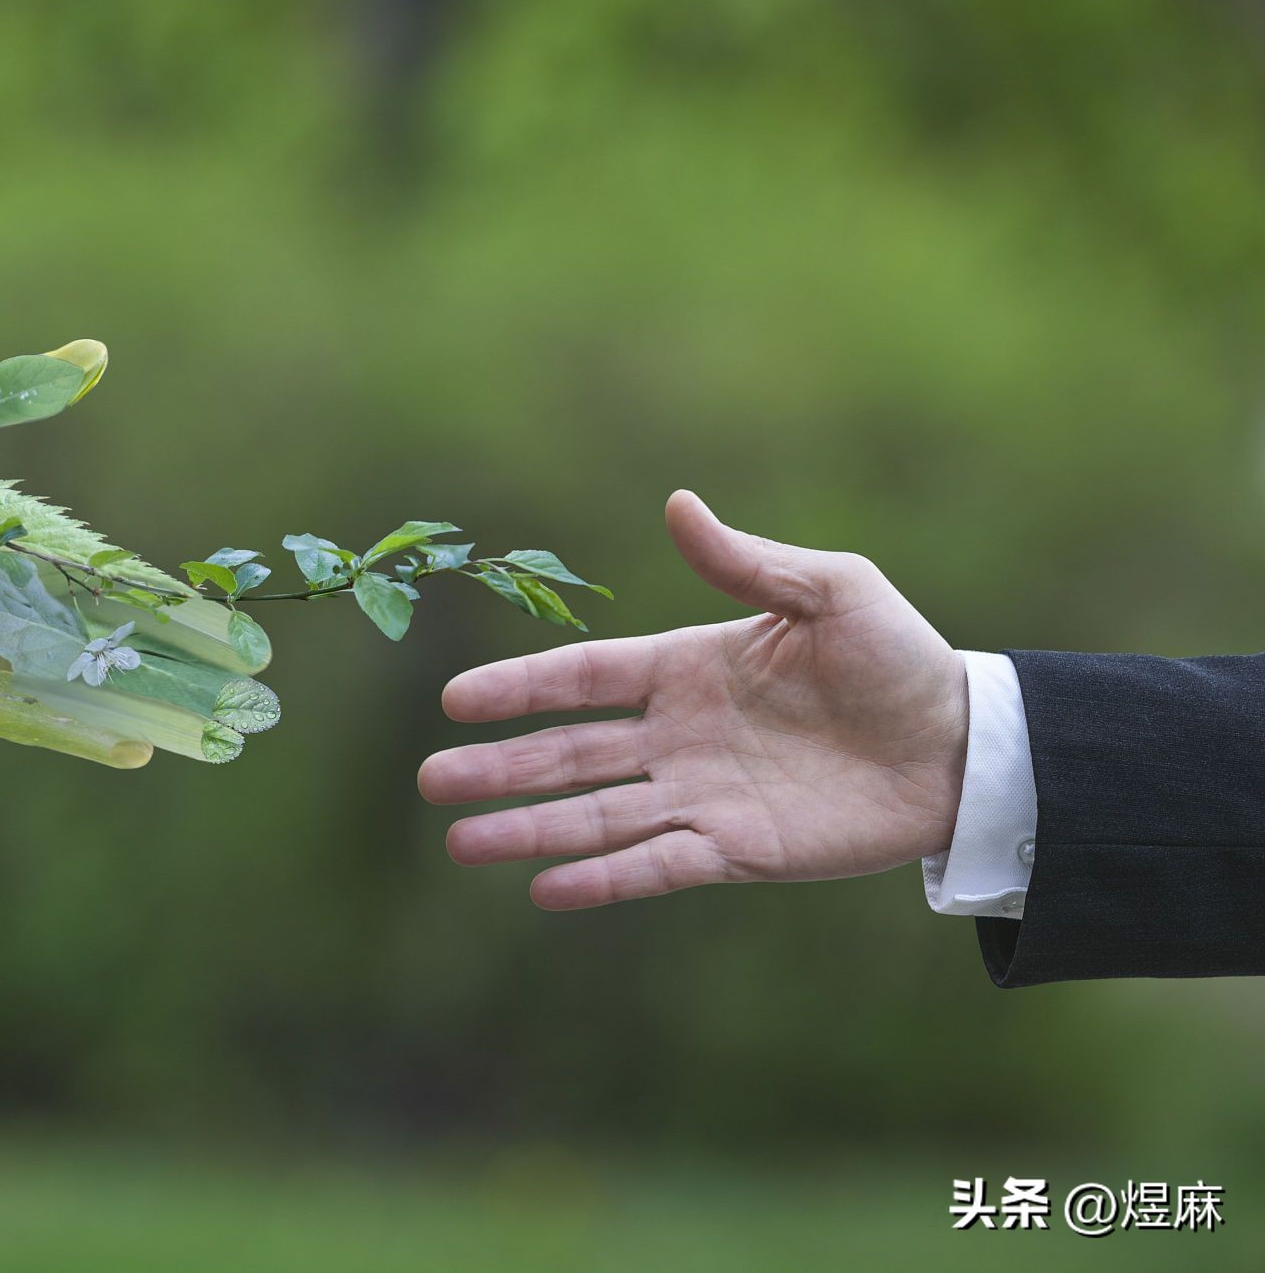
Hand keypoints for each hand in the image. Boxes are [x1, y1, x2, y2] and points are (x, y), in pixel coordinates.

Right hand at [419, 491, 968, 909]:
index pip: (584, 678)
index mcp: (687, 667)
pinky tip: (545, 890)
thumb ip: (746, 562)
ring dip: (529, 830)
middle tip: (432, 780)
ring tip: (461, 845)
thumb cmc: (897, 658)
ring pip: (596, 815)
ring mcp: (701, 796)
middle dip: (499, 768)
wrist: (963, 746)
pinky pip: (656, 865)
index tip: (456, 700)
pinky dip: (603, 879)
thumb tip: (676, 504)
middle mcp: (679, 735)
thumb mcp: (829, 590)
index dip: (520, 687)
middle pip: (569, 753)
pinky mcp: (737, 851)